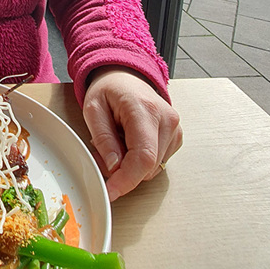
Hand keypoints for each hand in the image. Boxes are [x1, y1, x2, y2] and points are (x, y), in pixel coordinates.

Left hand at [82, 66, 181, 200]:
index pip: (143, 156)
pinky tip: (130, 141)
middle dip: (122, 171)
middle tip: (102, 152)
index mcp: (145, 109)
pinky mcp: (176, 137)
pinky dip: (140, 160)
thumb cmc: (109, 90)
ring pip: (153, 168)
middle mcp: (167, 120)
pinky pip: (157, 162)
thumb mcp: (93, 109)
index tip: (110, 192)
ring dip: (131, 165)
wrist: (126, 77)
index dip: (126, 180)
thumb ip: (103, 138)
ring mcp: (175, 129)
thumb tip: (113, 167)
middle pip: (148, 166)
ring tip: (116, 141)